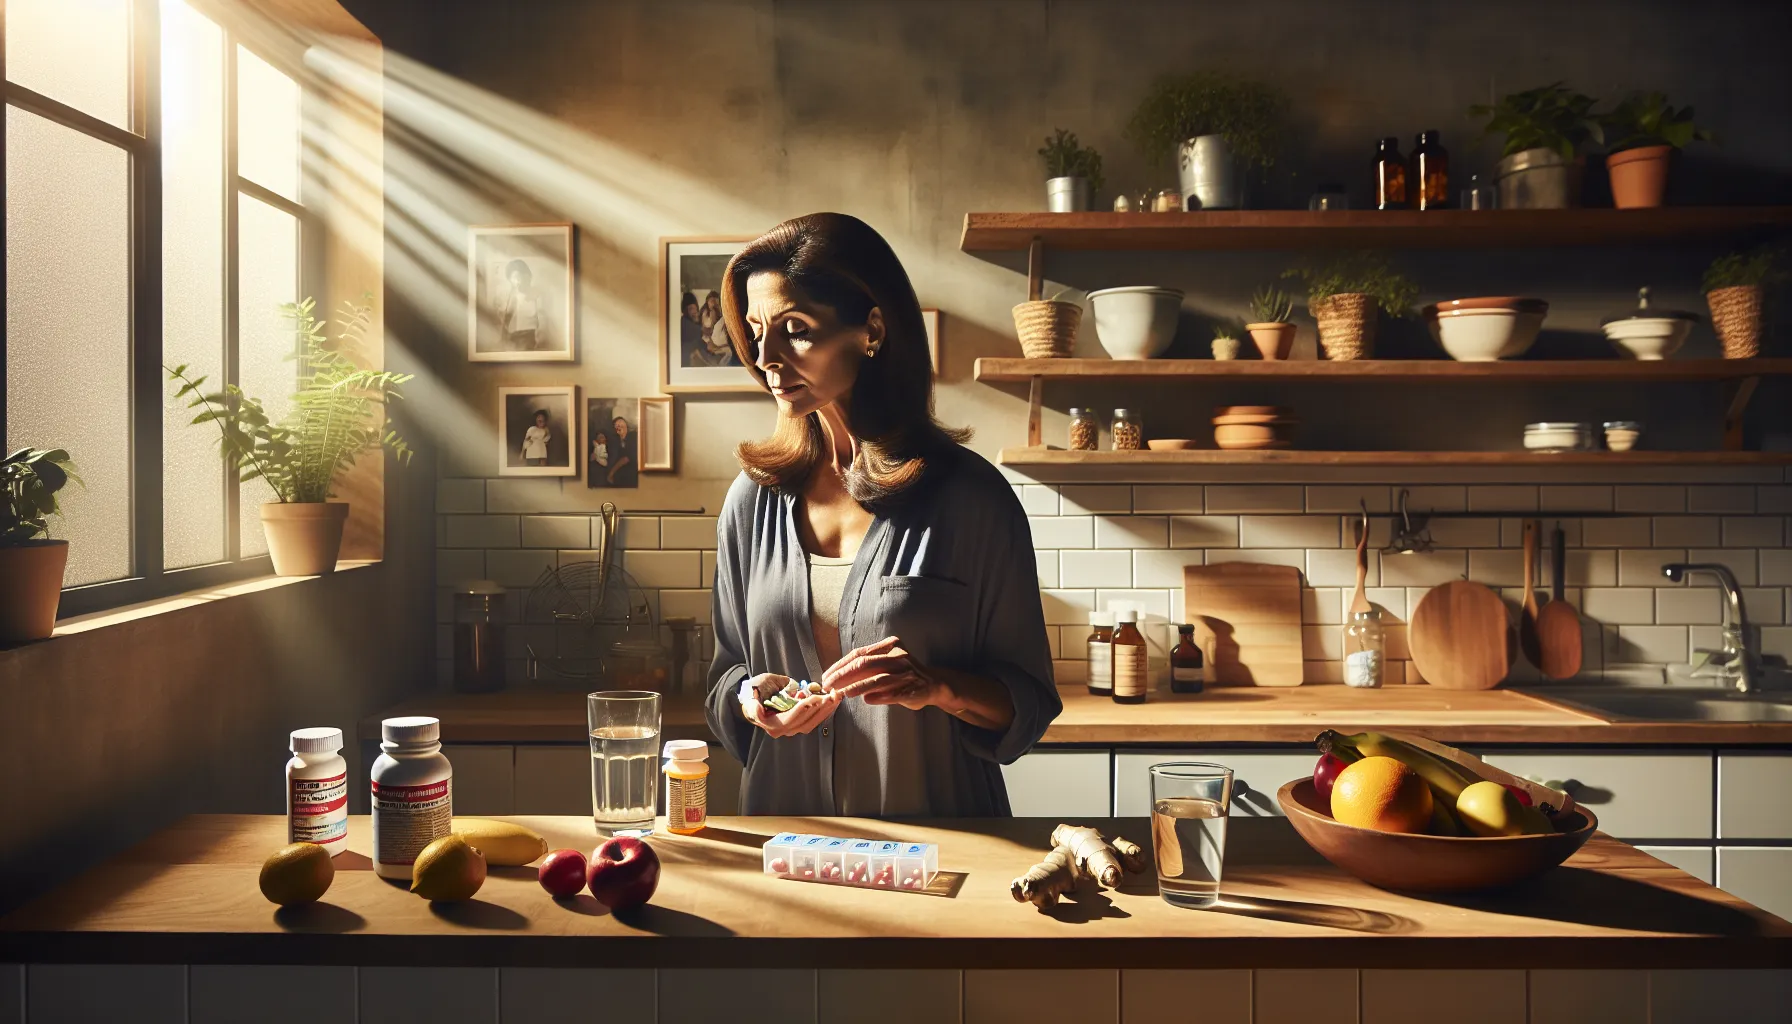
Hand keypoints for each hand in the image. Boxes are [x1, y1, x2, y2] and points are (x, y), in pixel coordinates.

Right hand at [738, 672, 839, 737]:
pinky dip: (824, 711)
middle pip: (805, 720)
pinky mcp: (798, 725)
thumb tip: (757, 709)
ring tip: (835, 697)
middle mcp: (782, 730)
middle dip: (820, 707)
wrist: (754, 698)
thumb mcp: (751, 695)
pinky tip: (832, 702)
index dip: (803, 708)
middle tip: (831, 695)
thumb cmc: (754, 694)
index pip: (791, 718)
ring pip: (812, 722)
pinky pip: (813, 721)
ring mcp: (791, 729)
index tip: (814, 698)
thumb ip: (753, 705)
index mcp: (770, 724)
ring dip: (826, 710)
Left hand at [825, 637, 946, 711]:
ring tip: (843, 694)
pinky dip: (880, 697)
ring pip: (878, 678)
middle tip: (829, 685)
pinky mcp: (912, 689)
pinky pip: (893, 693)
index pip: (859, 654)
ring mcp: (906, 673)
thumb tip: (837, 676)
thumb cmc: (903, 674)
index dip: (840, 666)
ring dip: (858, 686)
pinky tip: (867, 700)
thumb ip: (866, 666)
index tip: (827, 676)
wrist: (934, 683)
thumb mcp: (885, 663)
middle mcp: (898, 656)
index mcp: (889, 646)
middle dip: (843, 675)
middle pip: (865, 663)